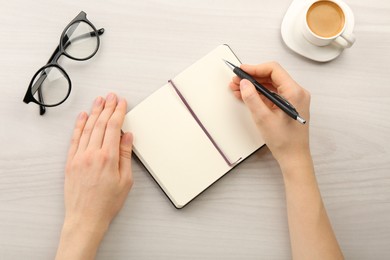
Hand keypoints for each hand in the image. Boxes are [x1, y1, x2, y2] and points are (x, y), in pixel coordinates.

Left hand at [56, 93, 132, 259]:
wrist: (86, 218)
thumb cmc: (107, 202)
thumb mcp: (125, 180)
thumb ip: (125, 155)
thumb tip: (127, 137)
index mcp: (108, 158)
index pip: (113, 127)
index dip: (118, 112)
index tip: (122, 103)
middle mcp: (92, 154)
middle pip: (100, 124)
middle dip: (107, 107)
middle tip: (112, 96)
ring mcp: (79, 156)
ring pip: (87, 128)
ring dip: (94, 112)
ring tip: (99, 101)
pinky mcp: (71, 162)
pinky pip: (75, 138)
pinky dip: (79, 125)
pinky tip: (83, 116)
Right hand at [229, 62, 310, 165]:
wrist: (294, 157)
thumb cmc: (284, 141)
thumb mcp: (263, 118)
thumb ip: (252, 98)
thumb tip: (244, 83)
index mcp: (294, 92)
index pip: (274, 70)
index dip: (255, 68)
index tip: (242, 71)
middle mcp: (296, 93)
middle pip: (272, 76)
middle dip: (252, 77)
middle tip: (236, 80)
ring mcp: (293, 99)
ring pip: (271, 85)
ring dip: (254, 86)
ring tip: (237, 88)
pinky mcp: (288, 105)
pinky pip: (272, 94)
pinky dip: (259, 94)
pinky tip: (246, 95)